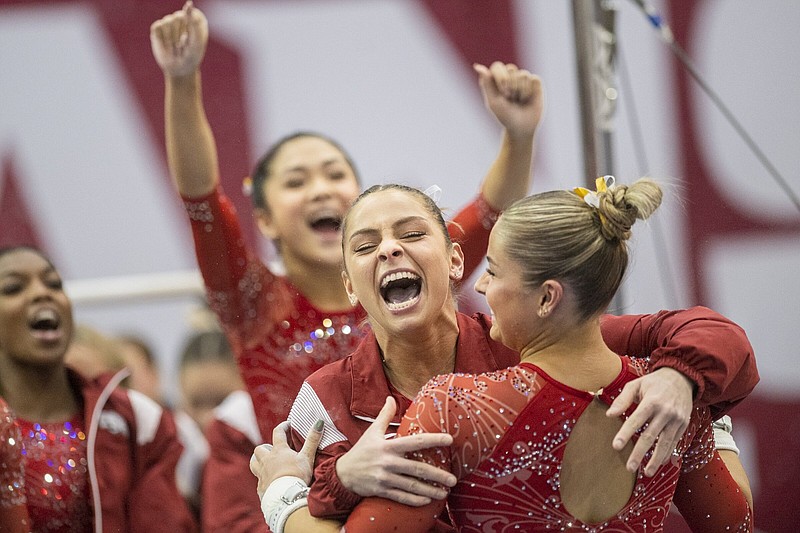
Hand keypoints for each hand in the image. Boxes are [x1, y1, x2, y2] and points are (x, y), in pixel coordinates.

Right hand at [150, 1, 208, 77]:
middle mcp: (182, 18)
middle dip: (180, 35)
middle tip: (182, 46)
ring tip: (175, 47)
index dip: (190, 29)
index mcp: (196, 18)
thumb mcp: (197, 41)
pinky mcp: (157, 28)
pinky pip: (157, 26)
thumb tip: (188, 3)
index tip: (191, 40)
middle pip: (177, 17)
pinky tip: (166, 45)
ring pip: (167, 22)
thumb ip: (194, 22)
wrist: (179, 70)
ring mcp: (169, 22)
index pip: (191, 13)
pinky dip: (162, 39)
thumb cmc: (192, 56)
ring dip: (171, 38)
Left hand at [250, 420, 323, 499]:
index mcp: (278, 451)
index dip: (283, 427)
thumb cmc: (297, 475)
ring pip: (254, 463)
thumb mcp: (307, 457)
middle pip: (260, 449)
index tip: (288, 425)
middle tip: (273, 449)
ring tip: (266, 463)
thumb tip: (319, 422)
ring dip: (258, 461)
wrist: (286, 498)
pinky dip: (263, 479)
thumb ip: (312, 440)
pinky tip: (270, 483)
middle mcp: (267, 460)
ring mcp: (262, 474)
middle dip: (265, 447)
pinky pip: (259, 481)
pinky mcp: (261, 487)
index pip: (278, 432)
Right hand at [336, 397, 456, 505]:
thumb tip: (390, 398)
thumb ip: (384, 415)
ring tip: (444, 493)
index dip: (433, 439)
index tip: (449, 439)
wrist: (342, 474)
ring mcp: (385, 478)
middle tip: (453, 479)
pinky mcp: (382, 491)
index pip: (415, 442)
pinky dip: (415, 500)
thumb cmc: (361, 451)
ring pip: (412, 486)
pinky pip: (401, 497)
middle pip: (417, 468)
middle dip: (437, 474)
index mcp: (388, 446)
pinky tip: (427, 501)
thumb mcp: (372, 431)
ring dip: (430, 490)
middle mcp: (388, 462)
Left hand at [474, 62, 543, 139]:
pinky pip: (534, 79)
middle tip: (511, 98)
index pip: (497, 67)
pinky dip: (529, 91)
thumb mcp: (493, 102)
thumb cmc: (505, 116)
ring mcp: (523, 79)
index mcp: (497, 79)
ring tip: (519, 101)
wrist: (522, 128)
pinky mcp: (535, 82)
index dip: (501, 77)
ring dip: (520, 91)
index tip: (503, 92)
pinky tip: (528, 99)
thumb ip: (487, 83)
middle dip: (511, 85)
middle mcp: (510, 76)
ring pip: (523, 74)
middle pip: (511, 68)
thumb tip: (477, 66)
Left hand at [606, 367, 693, 475]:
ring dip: (655, 460)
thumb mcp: (636, 384)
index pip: (636, 420)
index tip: (616, 446)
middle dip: (639, 453)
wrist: (682, 378)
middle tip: (629, 467)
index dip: (625, 433)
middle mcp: (666, 412)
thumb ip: (622, 399)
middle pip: (650, 436)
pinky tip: (660, 464)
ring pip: (665, 443)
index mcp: (652, 401)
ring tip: (646, 472)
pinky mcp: (683, 425)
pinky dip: (667, 454)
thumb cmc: (654, 382)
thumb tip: (609, 414)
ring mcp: (677, 420)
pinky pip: (674, 443)